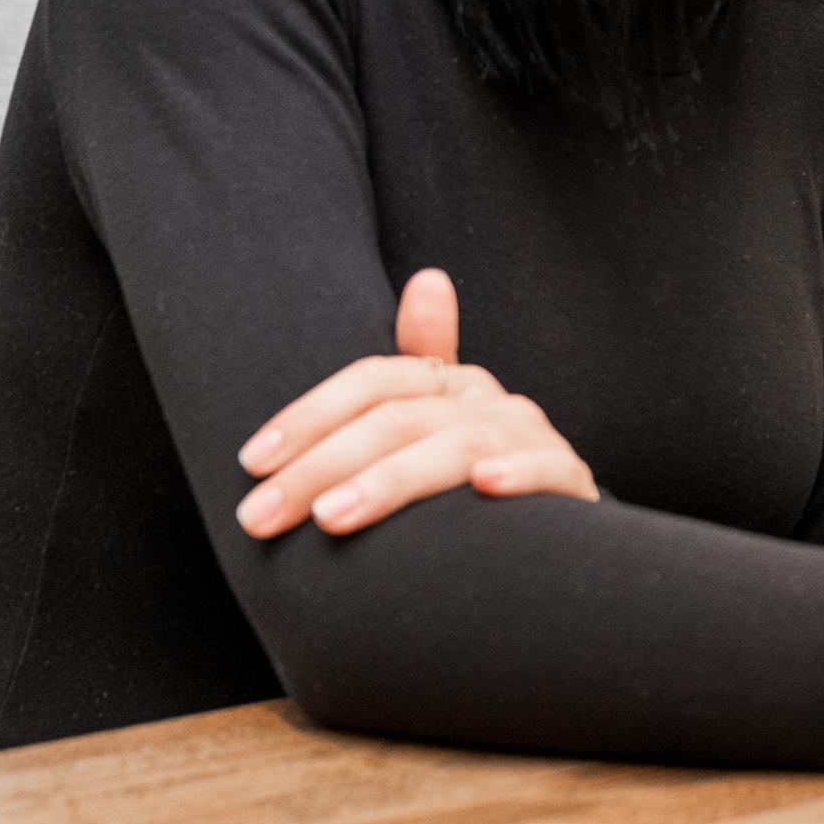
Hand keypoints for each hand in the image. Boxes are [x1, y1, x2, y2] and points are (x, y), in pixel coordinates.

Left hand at [233, 268, 595, 537]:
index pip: (374, 381)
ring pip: (458, 447)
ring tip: (332, 516)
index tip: (252, 461)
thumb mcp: (436, 429)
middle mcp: (491, 402)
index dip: (310, 414)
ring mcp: (534, 440)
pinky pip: (547, 470)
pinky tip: (484, 487)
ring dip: (391, 480)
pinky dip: (519, 474)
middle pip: (398, 418)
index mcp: (451, 384)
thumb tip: (430, 279)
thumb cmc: (474, 485)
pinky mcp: (572, 484)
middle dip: (321, 466)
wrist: (555, 544)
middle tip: (262, 516)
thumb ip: (415, 367)